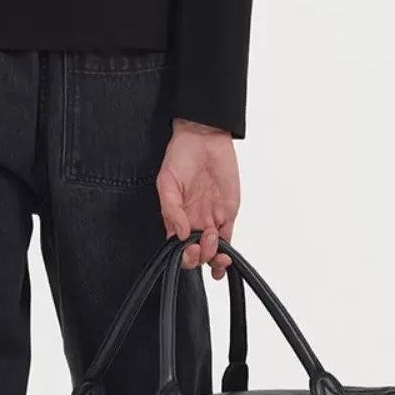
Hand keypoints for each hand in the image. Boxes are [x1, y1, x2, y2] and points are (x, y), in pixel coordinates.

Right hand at [157, 118, 239, 276]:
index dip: (182, 255)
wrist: (204, 138)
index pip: (177, 248)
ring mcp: (211, 219)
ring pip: (213, 251)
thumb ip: (172, 210)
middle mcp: (192, 222)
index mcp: (175, 218)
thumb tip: (179, 235)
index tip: (186, 248)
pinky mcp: (228, 213)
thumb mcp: (167, 182)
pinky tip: (225, 257)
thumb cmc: (180, 156)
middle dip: (198, 257)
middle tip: (199, 246)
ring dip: (213, 256)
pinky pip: (228, 238)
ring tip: (211, 238)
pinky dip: (227, 252)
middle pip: (196, 254)